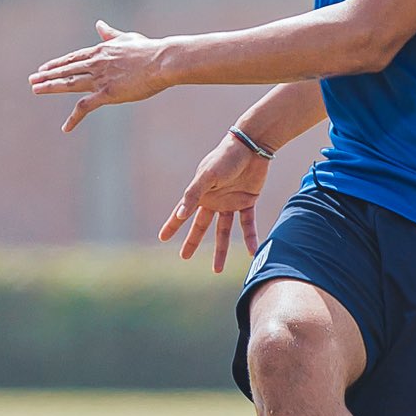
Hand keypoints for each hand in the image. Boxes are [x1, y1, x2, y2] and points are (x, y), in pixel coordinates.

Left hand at [29, 21, 173, 131]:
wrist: (162, 61)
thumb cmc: (149, 50)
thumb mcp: (127, 38)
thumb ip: (110, 34)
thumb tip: (99, 24)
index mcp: (100, 51)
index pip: (73, 58)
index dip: (57, 64)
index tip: (44, 68)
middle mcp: (95, 63)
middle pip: (65, 70)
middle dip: (47, 75)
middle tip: (31, 80)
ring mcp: (99, 78)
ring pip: (68, 84)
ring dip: (50, 87)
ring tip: (35, 90)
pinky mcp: (107, 93)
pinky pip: (85, 107)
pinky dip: (73, 118)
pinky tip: (66, 128)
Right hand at [158, 132, 267, 272]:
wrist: (252, 146)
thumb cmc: (226, 157)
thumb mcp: (207, 176)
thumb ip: (194, 195)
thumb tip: (180, 215)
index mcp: (200, 193)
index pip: (183, 213)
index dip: (172, 225)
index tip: (162, 238)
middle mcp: (213, 200)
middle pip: (201, 226)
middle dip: (192, 242)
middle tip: (184, 257)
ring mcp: (230, 202)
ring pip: (224, 231)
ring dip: (221, 249)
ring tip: (217, 270)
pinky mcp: (248, 201)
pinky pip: (248, 224)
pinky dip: (250, 237)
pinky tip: (253, 251)